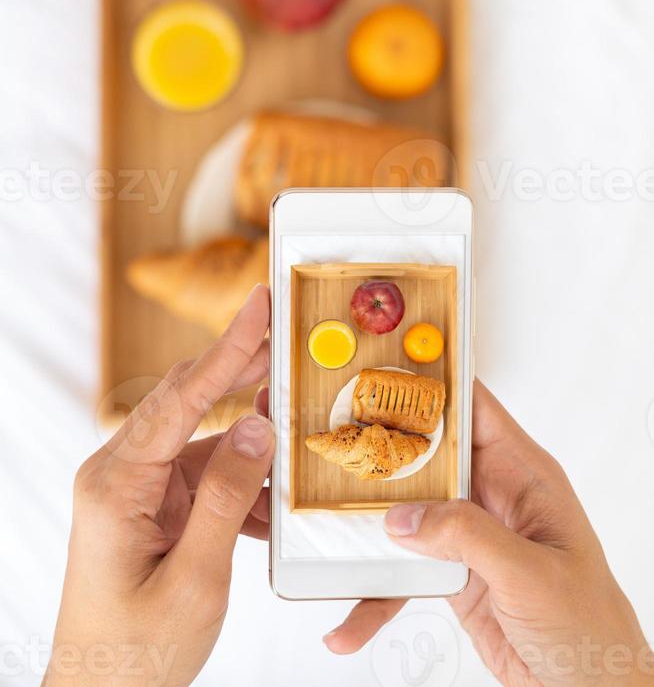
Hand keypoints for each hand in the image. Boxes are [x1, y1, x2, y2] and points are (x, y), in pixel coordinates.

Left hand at [45, 284, 273, 686]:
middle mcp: (121, 472)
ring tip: (296, 427)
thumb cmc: (137, 652)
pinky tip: (274, 502)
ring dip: (251, 440)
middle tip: (288, 336)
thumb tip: (259, 427)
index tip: (259, 305)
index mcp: (117, 483)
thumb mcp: (194, 580)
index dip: (226, 348)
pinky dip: (243, 484)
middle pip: (188, 401)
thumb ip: (227, 498)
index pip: (180, 398)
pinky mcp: (152, 505)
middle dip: (241, 369)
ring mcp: (136, 488)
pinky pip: (205, 475)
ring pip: (203, 439)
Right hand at [325, 380, 652, 686]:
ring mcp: (469, 534)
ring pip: (405, 511)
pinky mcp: (452, 573)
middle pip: (426, 455)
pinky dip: (375, 593)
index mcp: (523, 474)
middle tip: (333, 444)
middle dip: (380, 451)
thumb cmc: (590, 628)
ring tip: (326, 531)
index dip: (433, 384)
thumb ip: (468, 536)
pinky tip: (349, 619)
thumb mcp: (531, 574)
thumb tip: (406, 516)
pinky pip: (402, 572)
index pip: (473, 409)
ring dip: (366, 527)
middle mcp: (492, 495)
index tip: (383, 372)